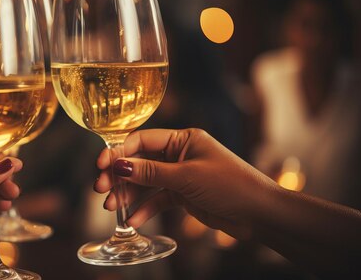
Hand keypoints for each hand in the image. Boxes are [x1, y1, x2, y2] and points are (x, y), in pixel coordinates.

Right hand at [94, 128, 278, 239]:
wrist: (260, 214)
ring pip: (145, 182)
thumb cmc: (231, 186)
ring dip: (128, 194)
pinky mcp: (183, 194)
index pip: (142, 140)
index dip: (119, 152)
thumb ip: (151, 172)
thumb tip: (119, 165)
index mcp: (183, 139)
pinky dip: (145, 209)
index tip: (101, 165)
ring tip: (111, 207)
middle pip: (139, 161)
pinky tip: (133, 221)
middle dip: (119, 175)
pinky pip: (157, 199)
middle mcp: (179, 154)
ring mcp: (180, 175)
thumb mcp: (187, 177)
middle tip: (100, 189)